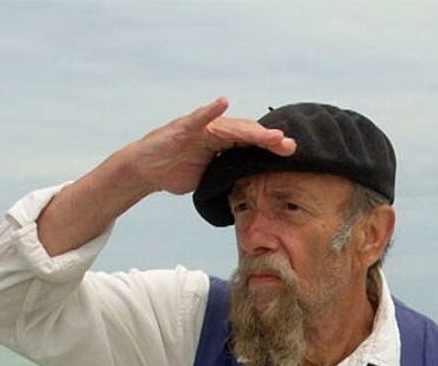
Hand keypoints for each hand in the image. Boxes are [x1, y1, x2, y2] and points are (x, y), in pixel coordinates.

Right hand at [126, 98, 296, 195]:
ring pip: (230, 127)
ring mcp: (200, 129)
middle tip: (288, 144)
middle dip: (268, 139)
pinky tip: (223, 103)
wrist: (146, 170)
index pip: (252, 144)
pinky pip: (198, 118)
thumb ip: (230, 177)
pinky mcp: (182, 129)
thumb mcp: (210, 177)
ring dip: (250, 129)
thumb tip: (254, 191)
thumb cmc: (178, 171)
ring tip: (269, 134)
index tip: (291, 152)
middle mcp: (215, 132)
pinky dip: (210, 110)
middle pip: (247, 134)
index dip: (271, 147)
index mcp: (224, 144)